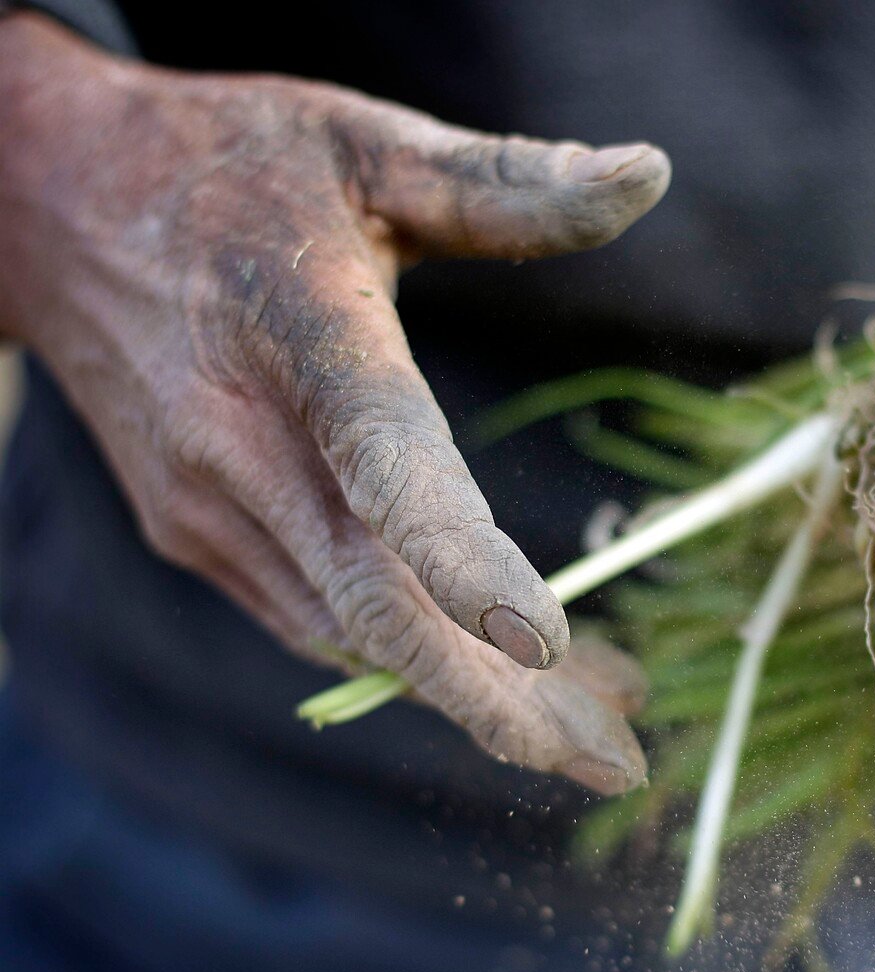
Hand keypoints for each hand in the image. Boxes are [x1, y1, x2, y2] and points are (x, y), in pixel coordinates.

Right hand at [0, 14, 668, 792]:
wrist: (48, 207)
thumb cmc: (230, 166)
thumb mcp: (366, 141)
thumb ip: (509, 183)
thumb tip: (652, 172)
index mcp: (294, 336)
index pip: (385, 462)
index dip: (461, 563)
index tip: (551, 644)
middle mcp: (235, 444)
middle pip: (374, 606)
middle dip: (497, 704)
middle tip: (616, 765)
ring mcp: (205, 507)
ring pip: (352, 639)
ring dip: (472, 699)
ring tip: (595, 731)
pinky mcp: (195, 536)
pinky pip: (317, 622)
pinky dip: (412, 662)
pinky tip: (496, 674)